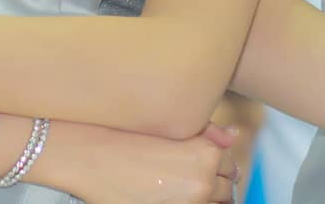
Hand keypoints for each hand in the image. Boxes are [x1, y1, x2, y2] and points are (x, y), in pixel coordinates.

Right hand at [68, 122, 240, 203]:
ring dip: (205, 196)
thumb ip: (207, 132)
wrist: (91, 158)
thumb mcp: (170, 128)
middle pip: (227, 189)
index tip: (203, 164)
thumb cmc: (127, 136)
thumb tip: (233, 135)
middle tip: (192, 178)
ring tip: (182, 188)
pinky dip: (189, 203)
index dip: (218, 163)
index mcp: (207, 154)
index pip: (230, 164)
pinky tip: (171, 196)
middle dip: (216, 183)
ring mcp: (189, 203)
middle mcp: (203, 181)